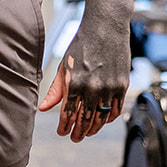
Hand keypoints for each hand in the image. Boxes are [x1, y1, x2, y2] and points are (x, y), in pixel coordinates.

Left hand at [38, 21, 128, 142]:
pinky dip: (109, 118)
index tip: (62, 133)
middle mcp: (93, 88)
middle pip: (85, 120)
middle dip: (78, 132)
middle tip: (74, 138)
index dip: (64, 127)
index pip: (67, 114)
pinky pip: (117, 109)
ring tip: (87, 133)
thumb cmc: (82, 45)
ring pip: (102, 118)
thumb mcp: (64, 67)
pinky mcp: (122, 85)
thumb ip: (56, 90)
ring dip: (94, 128)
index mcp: (74, 83)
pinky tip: (103, 120)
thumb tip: (44, 108)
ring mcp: (110, 88)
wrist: (105, 28)